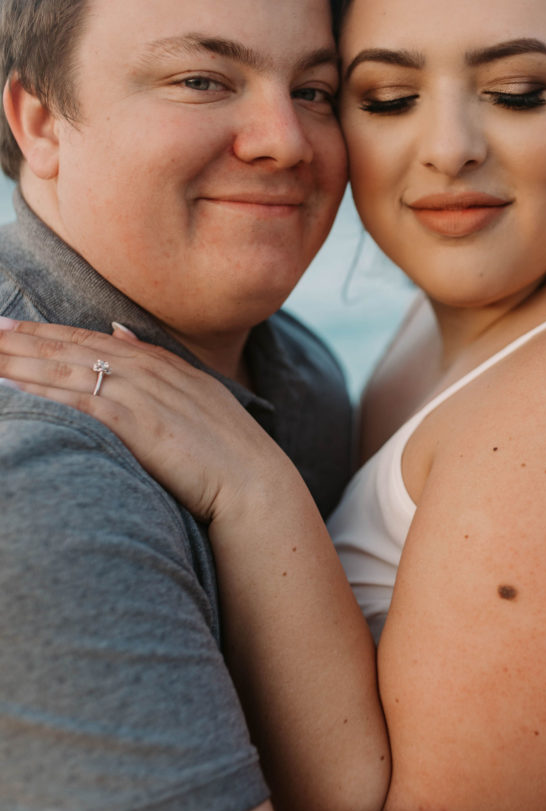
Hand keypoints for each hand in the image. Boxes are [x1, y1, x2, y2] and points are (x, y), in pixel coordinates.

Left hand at [0, 316, 295, 523]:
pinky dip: (44, 394)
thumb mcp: (196, 393)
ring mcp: (143, 396)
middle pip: (73, 349)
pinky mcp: (139, 425)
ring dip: (22, 362)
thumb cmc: (228, 450)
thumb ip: (156, 361)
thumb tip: (119, 329)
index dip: (48, 332)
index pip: (92, 340)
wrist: (256, 484)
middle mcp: (149, 371)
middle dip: (24, 339)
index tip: (9, 326)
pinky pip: (80, 403)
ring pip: (69, 371)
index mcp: (161, 364)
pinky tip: (12, 389)